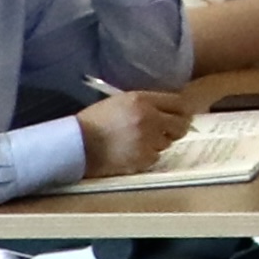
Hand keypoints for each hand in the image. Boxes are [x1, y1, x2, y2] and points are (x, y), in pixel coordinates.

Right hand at [71, 87, 196, 178]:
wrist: (76, 143)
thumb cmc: (95, 120)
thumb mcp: (121, 101)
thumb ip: (147, 103)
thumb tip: (171, 109)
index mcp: (142, 100)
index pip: (180, 103)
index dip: (182, 111)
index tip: (179, 115)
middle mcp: (149, 118)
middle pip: (181, 125)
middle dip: (176, 128)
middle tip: (166, 131)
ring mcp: (147, 140)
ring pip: (168, 142)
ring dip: (158, 142)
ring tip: (138, 141)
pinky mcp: (142, 158)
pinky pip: (156, 157)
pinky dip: (147, 156)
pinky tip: (132, 152)